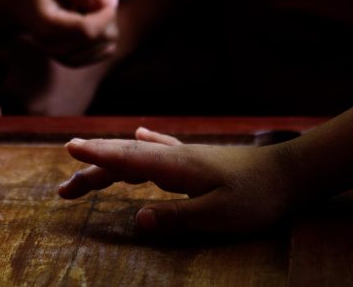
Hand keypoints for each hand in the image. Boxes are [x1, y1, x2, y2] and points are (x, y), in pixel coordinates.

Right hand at [10, 0, 118, 65]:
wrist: (21, 6)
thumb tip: (111, 0)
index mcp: (48, 25)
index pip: (87, 29)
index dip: (106, 14)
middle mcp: (53, 47)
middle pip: (100, 37)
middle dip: (108, 16)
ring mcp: (63, 58)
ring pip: (108, 46)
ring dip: (108, 25)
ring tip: (90, 11)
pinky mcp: (74, 61)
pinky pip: (107, 51)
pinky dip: (106, 35)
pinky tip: (92, 22)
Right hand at [58, 128, 300, 233]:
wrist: (290, 174)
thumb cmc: (257, 198)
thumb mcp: (217, 216)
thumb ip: (176, 218)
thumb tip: (136, 220)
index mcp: (175, 167)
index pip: (126, 160)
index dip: (96, 157)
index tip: (68, 150)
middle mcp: (174, 156)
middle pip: (124, 159)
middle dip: (91, 169)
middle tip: (62, 188)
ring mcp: (185, 155)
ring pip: (137, 155)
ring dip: (109, 162)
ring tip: (84, 171)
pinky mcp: (197, 159)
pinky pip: (160, 149)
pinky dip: (142, 145)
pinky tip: (139, 133)